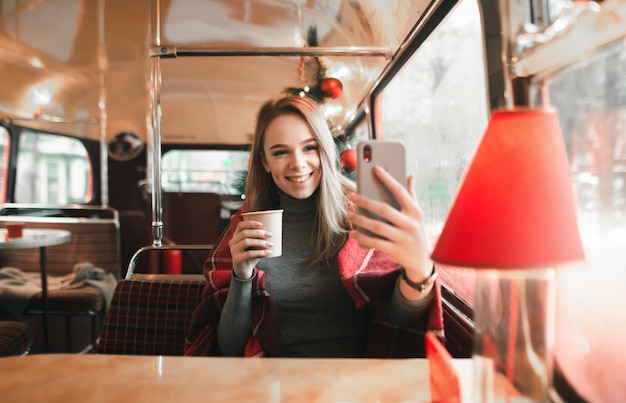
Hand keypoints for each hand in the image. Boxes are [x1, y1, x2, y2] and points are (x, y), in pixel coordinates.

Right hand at [228, 219, 273, 278]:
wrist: (244, 269)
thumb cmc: (251, 254)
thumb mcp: (254, 244)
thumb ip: (260, 238)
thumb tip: (274, 230)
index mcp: (236, 235)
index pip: (241, 225)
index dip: (250, 223)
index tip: (262, 224)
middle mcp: (233, 242)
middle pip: (245, 233)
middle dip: (258, 233)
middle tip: (270, 235)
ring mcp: (234, 250)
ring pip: (246, 242)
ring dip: (260, 242)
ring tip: (270, 244)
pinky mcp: (237, 259)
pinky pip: (249, 254)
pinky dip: (260, 252)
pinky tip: (268, 252)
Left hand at [348, 166, 432, 295]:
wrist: (422, 262)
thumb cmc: (416, 233)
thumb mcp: (417, 216)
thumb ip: (412, 196)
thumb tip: (410, 175)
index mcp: (415, 212)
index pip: (401, 192)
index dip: (388, 179)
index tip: (375, 168)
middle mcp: (410, 224)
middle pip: (384, 209)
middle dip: (365, 201)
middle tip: (351, 196)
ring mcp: (404, 238)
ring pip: (377, 226)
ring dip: (360, 220)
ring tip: (348, 215)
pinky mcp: (397, 251)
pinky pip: (375, 242)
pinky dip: (362, 237)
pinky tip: (353, 233)